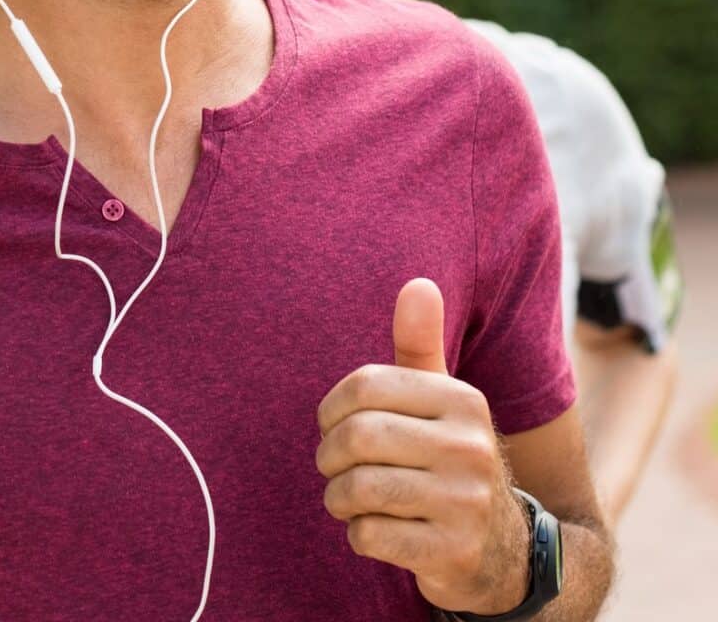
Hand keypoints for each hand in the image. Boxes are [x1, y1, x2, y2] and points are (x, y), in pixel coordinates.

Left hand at [316, 278, 530, 614]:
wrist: (507, 550)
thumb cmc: (449, 457)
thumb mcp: (441, 400)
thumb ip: (420, 344)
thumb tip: (419, 283)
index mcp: (462, 400)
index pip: (365, 386)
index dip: (331, 407)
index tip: (332, 425)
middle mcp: (470, 447)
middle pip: (357, 437)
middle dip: (329, 456)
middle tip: (332, 466)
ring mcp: (467, 503)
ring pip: (358, 489)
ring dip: (338, 498)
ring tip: (346, 498)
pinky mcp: (454, 553)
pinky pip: (370, 535)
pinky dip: (358, 533)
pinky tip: (374, 530)